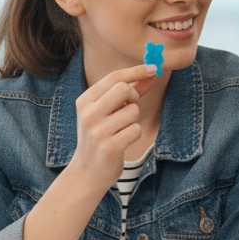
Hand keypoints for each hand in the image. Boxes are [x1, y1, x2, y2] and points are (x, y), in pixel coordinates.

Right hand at [68, 64, 158, 187]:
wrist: (87, 172)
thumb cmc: (100, 137)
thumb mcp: (107, 112)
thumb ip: (128, 93)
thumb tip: (151, 74)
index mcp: (84, 101)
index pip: (113, 77)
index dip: (136, 71)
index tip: (154, 68)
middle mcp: (88, 113)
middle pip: (124, 89)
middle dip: (134, 96)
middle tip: (129, 107)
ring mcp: (97, 130)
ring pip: (132, 111)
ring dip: (133, 120)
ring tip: (120, 130)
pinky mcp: (109, 146)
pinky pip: (135, 129)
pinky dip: (134, 134)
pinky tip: (122, 142)